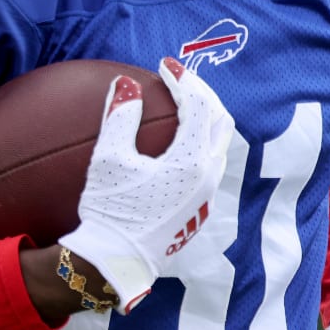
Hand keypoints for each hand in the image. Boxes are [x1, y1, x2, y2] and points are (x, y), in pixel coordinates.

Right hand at [58, 58, 233, 313]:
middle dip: (203, 95)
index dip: (182, 80)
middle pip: (220, 122)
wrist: (114, 264)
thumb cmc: (110, 210)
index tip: (164, 65)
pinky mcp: (197, 210)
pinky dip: (199, 143)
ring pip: (219, 145)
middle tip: (180, 80)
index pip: (198, 106)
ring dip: (205, 120)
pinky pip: (209, 165)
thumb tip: (126, 84)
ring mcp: (206, 196)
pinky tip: (176, 143)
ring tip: (183, 105)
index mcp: (192, 162)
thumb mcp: (108, 160)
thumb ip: (120, 117)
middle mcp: (208, 178)